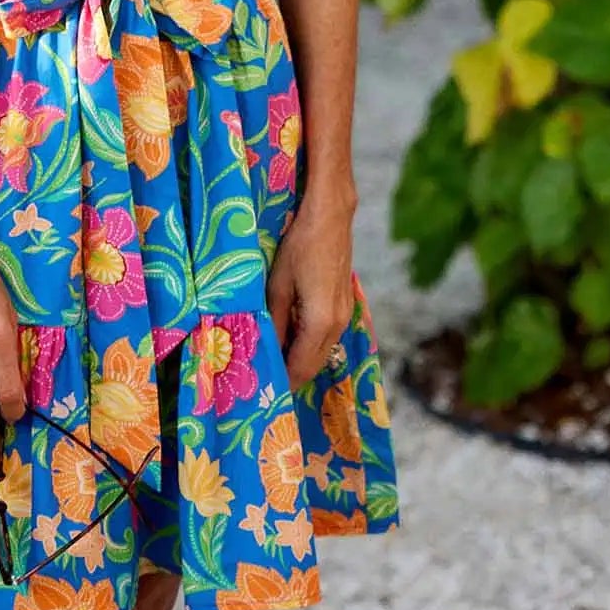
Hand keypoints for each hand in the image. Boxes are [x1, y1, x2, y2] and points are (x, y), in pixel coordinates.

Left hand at [266, 182, 357, 391]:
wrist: (330, 216)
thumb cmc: (300, 246)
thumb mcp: (278, 285)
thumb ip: (274, 322)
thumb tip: (266, 351)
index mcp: (321, 323)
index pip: (301, 368)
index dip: (283, 383)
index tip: (264, 392)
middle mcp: (338, 324)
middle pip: (314, 364)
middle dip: (292, 375)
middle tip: (265, 378)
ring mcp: (345, 314)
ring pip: (322, 351)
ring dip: (300, 358)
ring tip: (273, 358)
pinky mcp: (345, 303)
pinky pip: (327, 335)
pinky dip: (309, 343)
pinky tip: (290, 335)